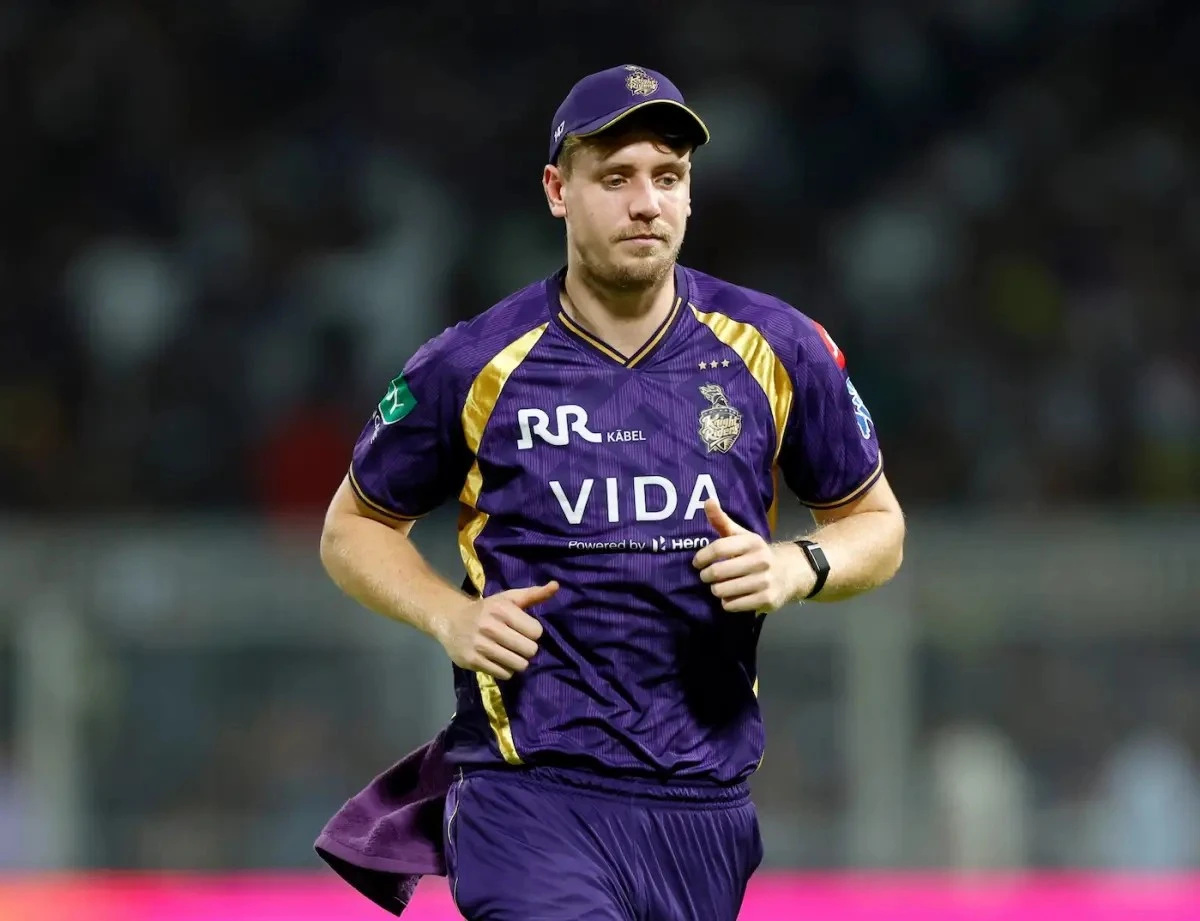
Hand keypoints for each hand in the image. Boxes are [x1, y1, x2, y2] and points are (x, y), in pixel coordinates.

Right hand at [437, 582, 558, 679]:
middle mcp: (490, 627)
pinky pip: (504, 674)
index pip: (536, 632)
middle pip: (530, 650)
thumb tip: (556, 585)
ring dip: (518, 661)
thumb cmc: (487, 609)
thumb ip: (533, 594)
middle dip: (527, 649)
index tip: (524, 630)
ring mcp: (480, 645)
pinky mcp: (472, 661)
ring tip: (510, 653)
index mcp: (502, 609)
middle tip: (518, 644)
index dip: (533, 632)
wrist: (451, 621)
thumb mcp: (508, 598)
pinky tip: (498, 660)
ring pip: (518, 665)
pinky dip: (505, 669)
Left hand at [692, 499, 804, 612]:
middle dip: (706, 576)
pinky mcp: (766, 599)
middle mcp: (760, 560)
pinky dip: (727, 603)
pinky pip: (733, 605)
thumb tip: (708, 500)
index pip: (719, 548)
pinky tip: (731, 597)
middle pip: (718, 571)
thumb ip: (722, 520)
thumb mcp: (741, 535)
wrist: (789, 573)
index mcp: (752, 542)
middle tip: (706, 576)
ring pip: (723, 590)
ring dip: (715, 590)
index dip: (702, 556)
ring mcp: (765, 581)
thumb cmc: (756, 553)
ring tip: (718, 587)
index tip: (696, 563)